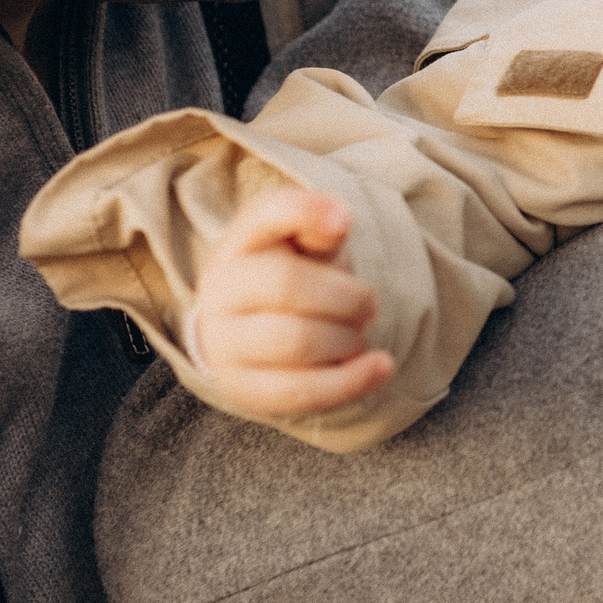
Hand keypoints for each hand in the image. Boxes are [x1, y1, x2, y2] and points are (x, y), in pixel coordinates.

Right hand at [188, 188, 393, 418]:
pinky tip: (380, 366)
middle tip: (370, 305)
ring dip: (347, 338)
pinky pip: (300, 391)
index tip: (344, 222)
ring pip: (295, 340)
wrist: (244, 333)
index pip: (264, 213)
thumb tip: (337, 221)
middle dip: (346, 296)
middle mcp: (221, 290)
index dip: (306, 212)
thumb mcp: (303, 242)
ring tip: (358, 335)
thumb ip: (317, 224)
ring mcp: (225, 343)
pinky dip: (351, 380)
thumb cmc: (288, 276)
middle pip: (287, 283)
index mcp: (240, 242)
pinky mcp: (245, 389)